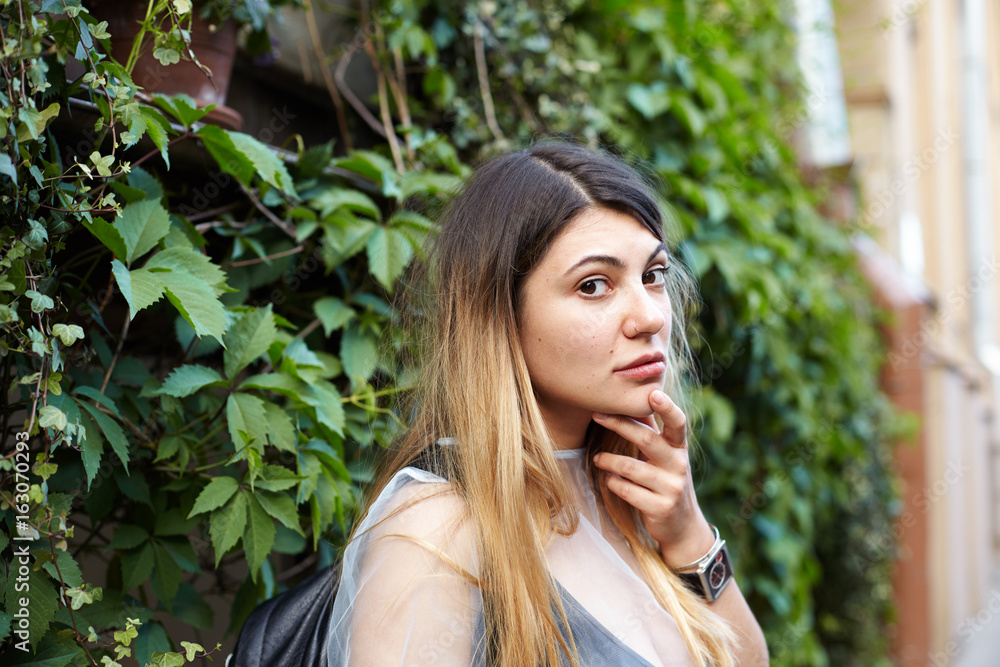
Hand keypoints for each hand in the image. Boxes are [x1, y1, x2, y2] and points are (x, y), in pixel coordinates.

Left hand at [592, 389, 714, 568]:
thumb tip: (636, 399)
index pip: (678, 423)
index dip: (667, 407)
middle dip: (619, 425)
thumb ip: (653, 431)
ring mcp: (671, 488)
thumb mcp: (666, 456)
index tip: (653, 393)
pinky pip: (627, 491)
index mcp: (679, 448)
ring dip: (608, 461)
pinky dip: (613, 483)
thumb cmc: (667, 481)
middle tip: (596, 415)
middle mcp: (679, 465)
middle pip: (646, 439)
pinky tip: (610, 480)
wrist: (683, 525)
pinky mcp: (660, 508)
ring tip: (597, 459)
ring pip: (630, 468)